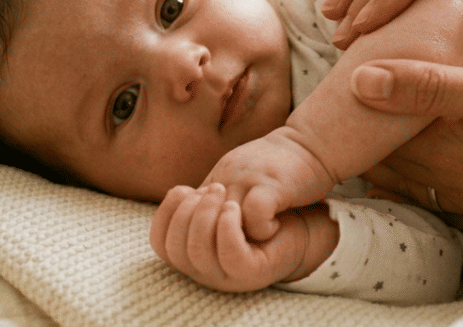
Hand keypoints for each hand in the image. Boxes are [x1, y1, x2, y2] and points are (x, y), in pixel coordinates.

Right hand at [150, 183, 310, 291]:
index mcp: (193, 254)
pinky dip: (226, 228)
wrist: (302, 217)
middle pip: (176, 247)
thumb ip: (200, 205)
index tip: (183, 188)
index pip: (160, 242)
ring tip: (222, 192)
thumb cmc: (259, 209)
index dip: (164, 213)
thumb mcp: (223, 203)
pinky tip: (234, 208)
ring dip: (205, 216)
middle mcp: (206, 270)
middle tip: (212, 187)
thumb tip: (178, 192)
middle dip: (187, 211)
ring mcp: (228, 276)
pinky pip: (229, 255)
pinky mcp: (252, 273)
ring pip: (198, 252)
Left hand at [202, 131, 335, 241]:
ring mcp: (247, 179)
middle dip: (211, 241)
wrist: (312, 142)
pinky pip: (254, 214)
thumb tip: (201, 218)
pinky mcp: (272, 183)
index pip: (182, 210)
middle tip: (233, 246)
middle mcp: (226, 176)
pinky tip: (274, 228)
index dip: (192, 233)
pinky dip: (263, 230)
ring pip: (222, 219)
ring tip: (254, 240)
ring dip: (236, 237)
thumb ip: (220, 193)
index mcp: (217, 176)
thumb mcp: (241, 174)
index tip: (216, 241)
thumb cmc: (280, 166)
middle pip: (198, 219)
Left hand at [353, 59, 462, 239]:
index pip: (367, 137)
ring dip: (399, 144)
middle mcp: (448, 191)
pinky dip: (430, 162)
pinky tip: (448, 134)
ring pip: (412, 175)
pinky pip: (443, 190)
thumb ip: (432, 86)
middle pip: (384, 159)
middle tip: (369, 73)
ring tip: (403, 100)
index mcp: (441, 158)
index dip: (351, 102)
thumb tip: (358, 80)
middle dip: (369, 125)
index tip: (351, 62)